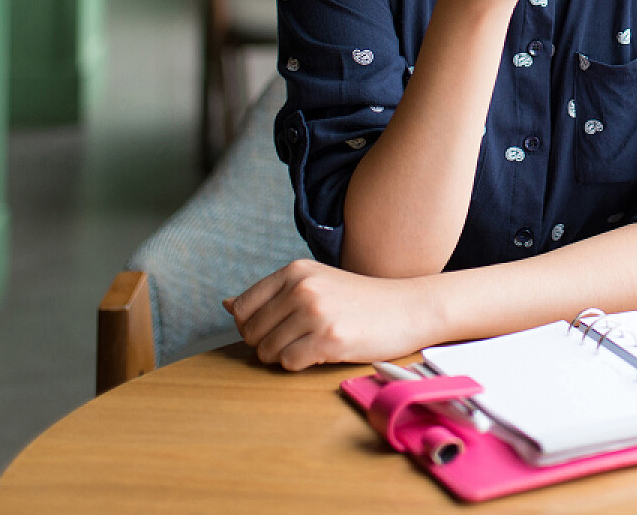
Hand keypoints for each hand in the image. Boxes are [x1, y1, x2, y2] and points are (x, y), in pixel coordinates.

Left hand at [225, 259, 436, 370]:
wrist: (409, 308)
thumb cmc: (362, 300)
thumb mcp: (316, 283)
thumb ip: (272, 294)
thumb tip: (226, 304)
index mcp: (295, 271)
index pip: (242, 308)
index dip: (252, 326)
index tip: (275, 329)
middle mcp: (302, 288)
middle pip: (251, 333)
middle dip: (267, 344)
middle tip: (298, 340)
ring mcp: (315, 314)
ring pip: (267, 351)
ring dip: (285, 356)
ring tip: (313, 344)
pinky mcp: (329, 340)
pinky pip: (289, 364)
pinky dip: (301, 365)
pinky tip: (323, 353)